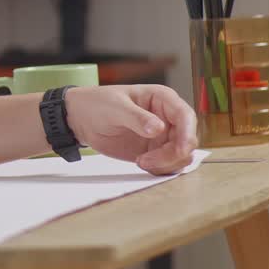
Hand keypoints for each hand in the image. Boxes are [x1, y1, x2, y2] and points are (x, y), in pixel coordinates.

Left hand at [64, 85, 197, 174]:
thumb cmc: (98, 104)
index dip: (187, 134)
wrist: (81, 119)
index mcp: (162, 99)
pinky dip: (160, 169)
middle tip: (146, 160)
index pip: (185, 116)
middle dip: (172, 154)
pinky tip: (141, 163)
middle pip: (187, 140)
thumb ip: (137, 118)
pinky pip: (168, 164)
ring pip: (181, 155)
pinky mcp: (155, 151)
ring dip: (166, 163)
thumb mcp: (115, 107)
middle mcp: (167, 118)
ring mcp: (163, 136)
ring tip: (140, 161)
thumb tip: (158, 128)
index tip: (179, 150)